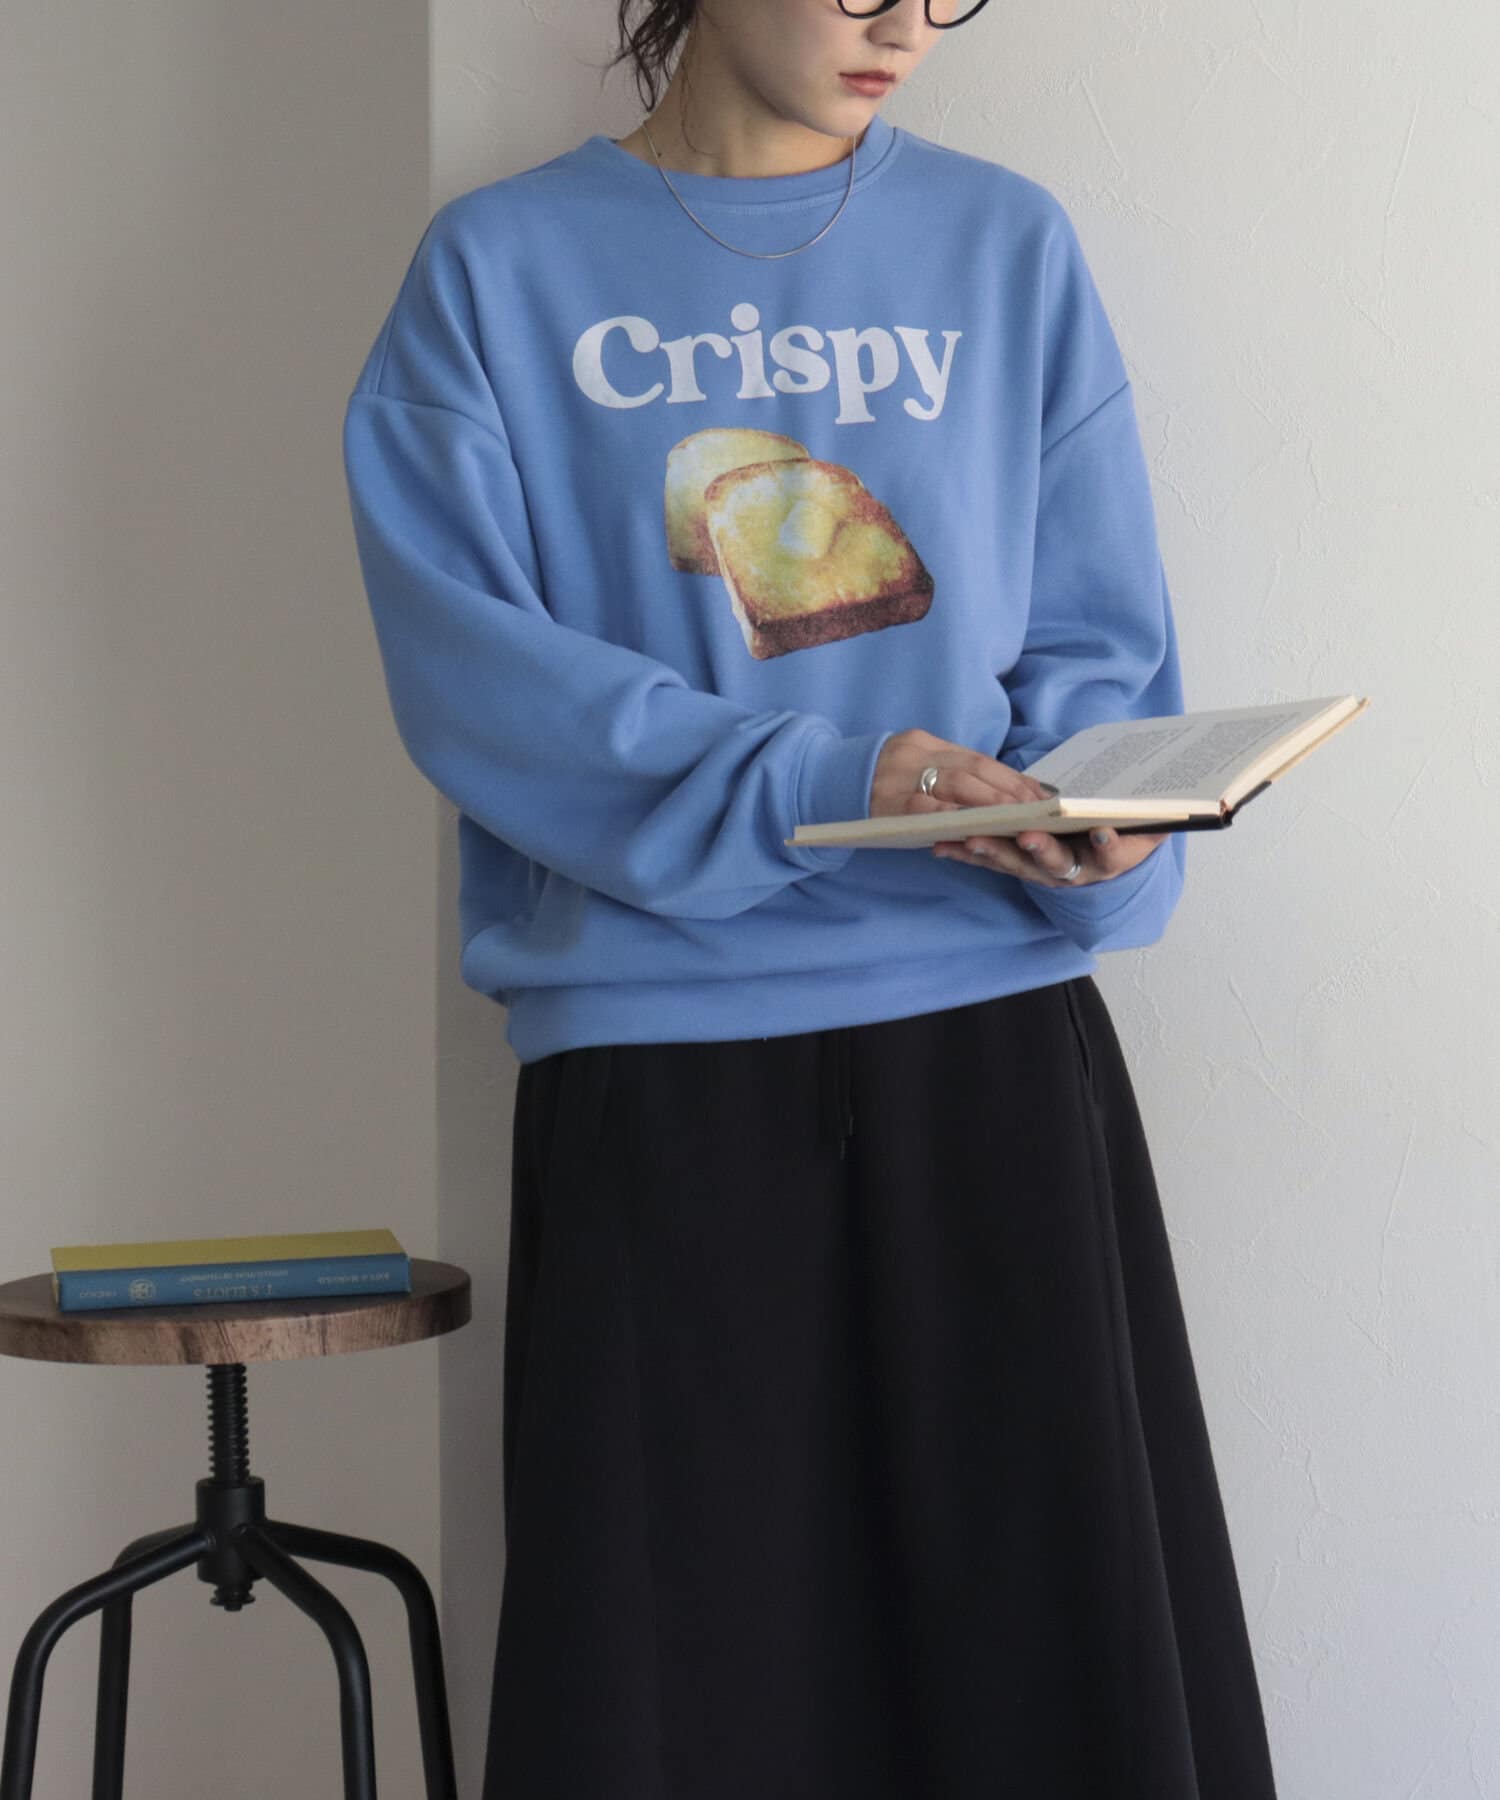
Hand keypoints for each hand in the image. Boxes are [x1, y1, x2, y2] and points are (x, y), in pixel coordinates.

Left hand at [934, 823, 1168, 886]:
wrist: (1106, 859)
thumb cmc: (1125, 835)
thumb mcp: (1147, 828)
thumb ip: (1156, 818)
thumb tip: (1180, 799)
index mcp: (1106, 862)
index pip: (1111, 856)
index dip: (1110, 847)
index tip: (1105, 835)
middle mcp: (1071, 872)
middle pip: (1056, 864)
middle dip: (1041, 850)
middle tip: (1029, 838)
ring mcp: (1040, 871)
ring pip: (1016, 864)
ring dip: (994, 852)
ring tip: (973, 839)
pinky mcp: (1015, 865)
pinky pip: (990, 860)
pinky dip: (967, 853)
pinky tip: (944, 846)